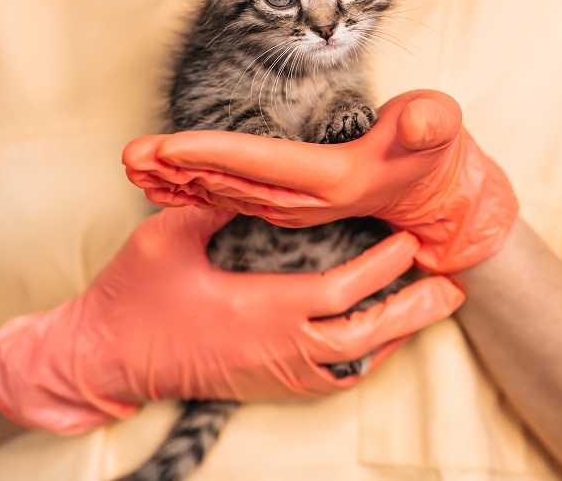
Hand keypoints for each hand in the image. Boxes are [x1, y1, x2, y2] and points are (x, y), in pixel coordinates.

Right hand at [0, 207, 461, 434]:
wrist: (109, 359)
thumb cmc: (135, 298)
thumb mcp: (166, 239)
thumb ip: (210, 206)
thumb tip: (244, 175)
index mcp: (260, 308)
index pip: (340, 292)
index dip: (382, 268)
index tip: (411, 243)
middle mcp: (278, 348)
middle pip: (365, 336)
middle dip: (413, 311)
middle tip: (453, 289)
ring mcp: (276, 373)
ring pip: (355, 364)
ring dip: (397, 337)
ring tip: (431, 312)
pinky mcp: (270, 386)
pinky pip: (331, 383)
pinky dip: (364, 363)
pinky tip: (380, 345)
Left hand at [123, 90, 518, 272]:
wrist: (433, 195)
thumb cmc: (431, 152)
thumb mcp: (441, 126)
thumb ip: (432, 123)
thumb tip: (420, 122)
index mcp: (336, 177)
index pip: (266, 162)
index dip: (216, 151)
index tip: (169, 145)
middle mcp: (308, 199)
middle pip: (233, 183)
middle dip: (180, 169)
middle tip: (130, 156)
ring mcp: (296, 206)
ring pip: (228, 193)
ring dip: (180, 181)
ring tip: (136, 165)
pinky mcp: (289, 204)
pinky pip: (235, 198)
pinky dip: (198, 190)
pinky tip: (168, 182)